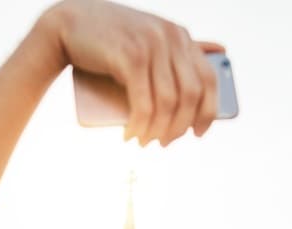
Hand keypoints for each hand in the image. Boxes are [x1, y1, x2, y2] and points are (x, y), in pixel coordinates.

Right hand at [38, 0, 222, 144]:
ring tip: (144, 141)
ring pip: (168, 103)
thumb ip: (181, 45)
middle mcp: (171, 38)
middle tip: (164, 142)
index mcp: (180, 36)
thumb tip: (222, 52)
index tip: (198, 133)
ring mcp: (151, 46)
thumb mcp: (150, 38)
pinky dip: (140, 125)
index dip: (207, 111)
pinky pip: (145, 103)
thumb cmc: (111, 38)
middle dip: (179, 126)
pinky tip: (131, 135)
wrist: (69, 23)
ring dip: (158, 131)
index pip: (209, 79)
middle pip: (191, 95)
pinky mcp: (130, 57)